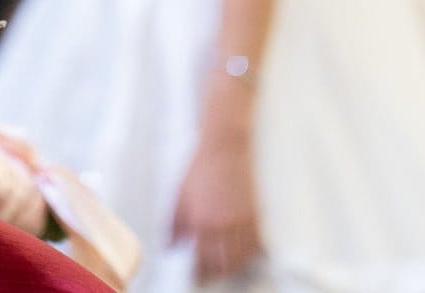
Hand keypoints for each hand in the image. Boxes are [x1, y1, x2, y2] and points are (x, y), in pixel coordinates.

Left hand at [171, 138, 262, 282]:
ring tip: (224, 266)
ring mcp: (241, 220)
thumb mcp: (179, 196)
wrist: (224, 147)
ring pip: (241, 257)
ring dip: (232, 265)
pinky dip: (249, 254)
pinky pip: (255, 244)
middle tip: (209, 274)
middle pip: (223, 263)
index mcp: (201, 222)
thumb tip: (170, 247)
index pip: (201, 259)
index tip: (195, 277)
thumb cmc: (199, 168)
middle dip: (215, 272)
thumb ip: (173, 225)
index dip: (198, 273)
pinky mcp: (255, 213)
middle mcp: (223, 225)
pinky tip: (242, 254)